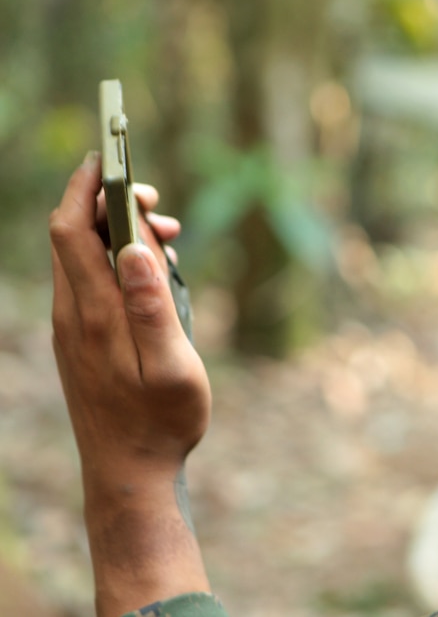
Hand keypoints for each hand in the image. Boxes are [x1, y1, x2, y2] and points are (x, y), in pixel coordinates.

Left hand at [50, 152, 210, 614]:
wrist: (128, 473)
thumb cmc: (163, 422)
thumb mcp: (174, 367)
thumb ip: (154, 306)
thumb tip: (136, 247)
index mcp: (96, 313)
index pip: (73, 228)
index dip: (86, 186)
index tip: (109, 156)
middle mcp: (74, 313)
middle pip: (73, 234)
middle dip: (111, 203)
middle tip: (161, 208)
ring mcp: (72, 327)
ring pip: (82, 257)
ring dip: (118, 234)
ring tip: (167, 242)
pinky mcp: (79, 339)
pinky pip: (88, 281)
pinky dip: (115, 261)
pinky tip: (150, 277)